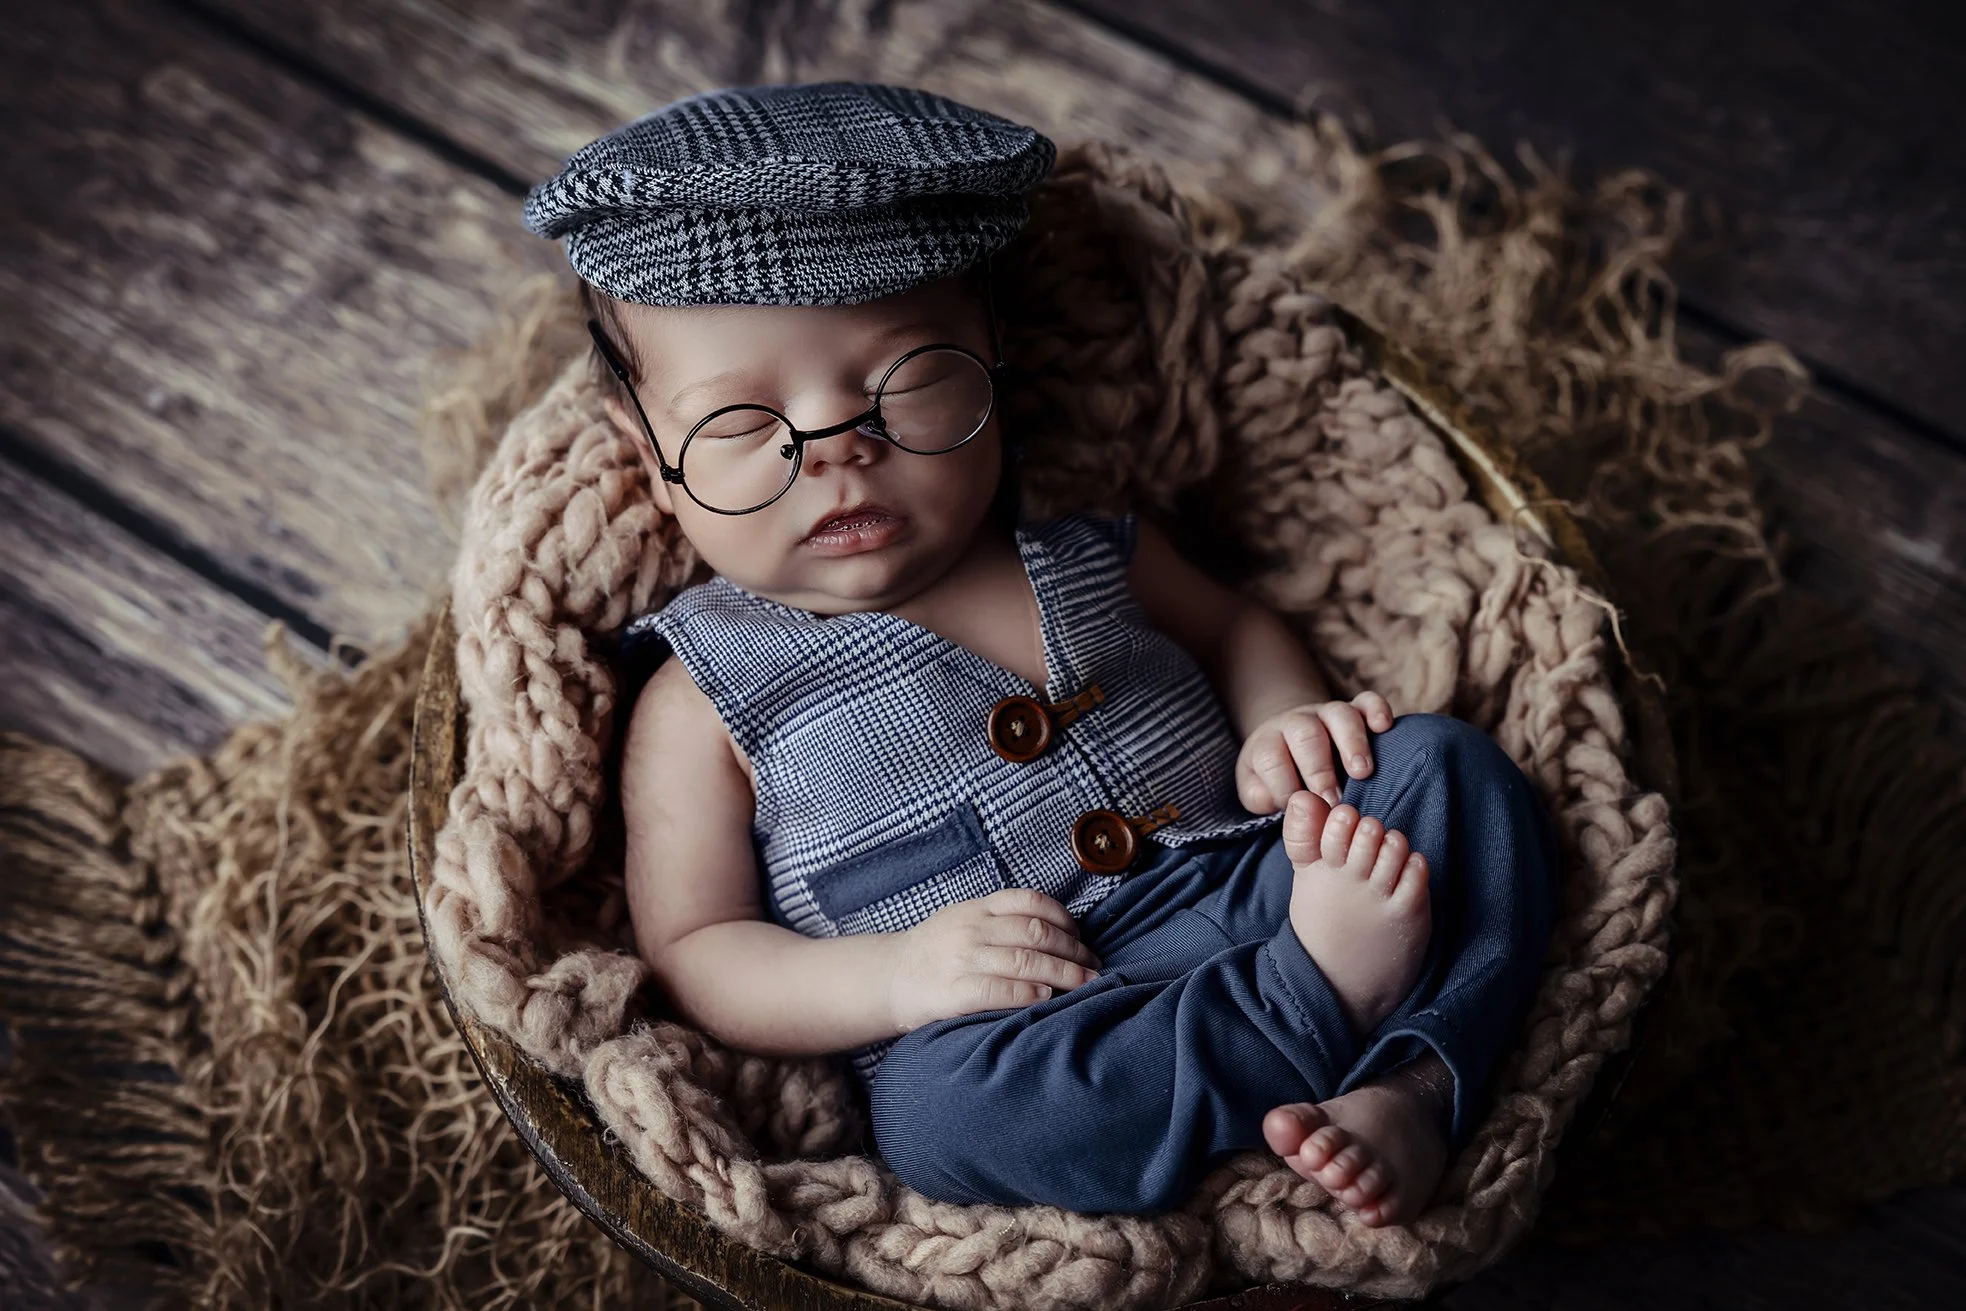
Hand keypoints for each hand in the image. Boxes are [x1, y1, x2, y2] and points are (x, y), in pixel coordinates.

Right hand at [885, 888, 1102, 1034]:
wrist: (890, 978)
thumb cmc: (937, 952)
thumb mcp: (965, 920)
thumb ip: (1002, 921)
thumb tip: (1059, 932)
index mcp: (977, 908)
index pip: (1030, 902)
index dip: (1064, 919)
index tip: (1081, 937)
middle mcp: (972, 928)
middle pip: (1037, 933)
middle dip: (1074, 951)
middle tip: (1094, 967)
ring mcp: (962, 959)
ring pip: (1025, 961)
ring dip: (1064, 974)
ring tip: (1085, 984)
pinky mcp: (954, 991)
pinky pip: (999, 990)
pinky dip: (1028, 993)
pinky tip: (1047, 997)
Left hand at [1236, 692, 1394, 813]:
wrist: (1290, 742)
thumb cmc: (1277, 775)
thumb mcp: (1257, 790)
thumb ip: (1261, 797)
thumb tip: (1289, 802)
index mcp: (1268, 743)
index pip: (1270, 759)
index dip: (1285, 786)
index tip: (1305, 810)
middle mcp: (1297, 723)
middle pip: (1306, 735)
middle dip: (1320, 771)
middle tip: (1334, 801)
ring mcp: (1326, 714)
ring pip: (1339, 715)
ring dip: (1352, 744)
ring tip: (1362, 772)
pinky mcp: (1355, 709)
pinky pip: (1367, 701)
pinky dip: (1377, 710)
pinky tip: (1384, 727)